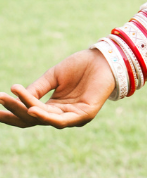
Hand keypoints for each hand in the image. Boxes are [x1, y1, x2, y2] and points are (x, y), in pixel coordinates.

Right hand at [0, 49, 115, 129]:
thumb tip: (16, 97)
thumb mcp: (53, 77)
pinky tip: (33, 109)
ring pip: (45, 119)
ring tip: (12, 101)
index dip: (11, 112)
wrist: (104, 57)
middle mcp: (63, 115)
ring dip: (27, 110)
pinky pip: (62, 119)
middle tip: (0, 100)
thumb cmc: (81, 66)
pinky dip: (47, 116)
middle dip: (15, 110)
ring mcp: (74, 117)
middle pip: (33, 119)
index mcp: (54, 107)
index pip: (29, 115)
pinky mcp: (86, 115)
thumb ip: (37, 89)